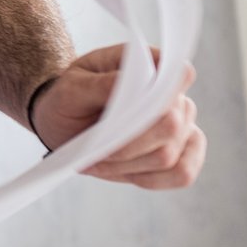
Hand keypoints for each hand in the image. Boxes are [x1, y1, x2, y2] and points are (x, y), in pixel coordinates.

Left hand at [30, 44, 205, 189]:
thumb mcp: (72, 87)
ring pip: (169, 155)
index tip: (132, 107)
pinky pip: (181, 174)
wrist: (63, 120)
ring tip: (98, 161)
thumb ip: (102, 84)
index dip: (166, 92)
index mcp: (152, 67)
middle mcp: (174, 97)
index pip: (178, 74)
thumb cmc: (70, 97)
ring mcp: (182, 127)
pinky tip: (124, 173)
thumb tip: (131, 83)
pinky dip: (151, 180)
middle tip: (97, 146)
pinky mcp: (182, 155)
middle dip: (130, 142)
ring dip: (129, 164)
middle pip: (171, 124)